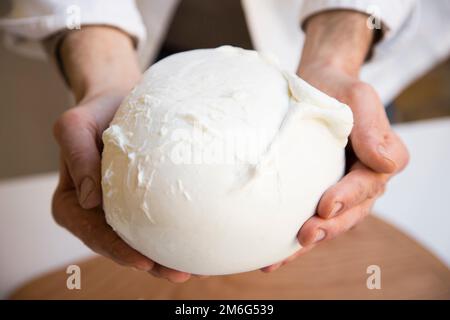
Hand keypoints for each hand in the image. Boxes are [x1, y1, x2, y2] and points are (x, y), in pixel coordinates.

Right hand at [50, 26, 191, 281]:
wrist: (119, 100)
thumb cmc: (97, 111)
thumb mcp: (76, 124)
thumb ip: (75, 153)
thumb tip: (88, 199)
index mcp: (73, 202)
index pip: (93, 233)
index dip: (117, 250)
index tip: (143, 260)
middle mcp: (95, 211)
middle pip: (119, 245)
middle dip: (148, 263)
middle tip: (177, 273)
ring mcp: (118, 209)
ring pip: (139, 241)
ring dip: (163, 258)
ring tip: (192, 268)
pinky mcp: (140, 201)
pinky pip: (154, 223)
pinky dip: (171, 236)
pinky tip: (193, 245)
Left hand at [262, 11, 408, 271]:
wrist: (313, 88)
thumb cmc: (336, 90)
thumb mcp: (358, 96)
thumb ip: (372, 126)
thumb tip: (384, 163)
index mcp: (379, 160)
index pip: (367, 184)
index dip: (348, 198)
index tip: (326, 205)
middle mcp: (361, 181)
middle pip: (349, 213)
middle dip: (328, 228)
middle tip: (305, 235)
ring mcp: (337, 190)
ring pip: (328, 223)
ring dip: (307, 242)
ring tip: (282, 257)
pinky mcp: (313, 194)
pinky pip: (306, 219)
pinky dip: (290, 240)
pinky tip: (270, 257)